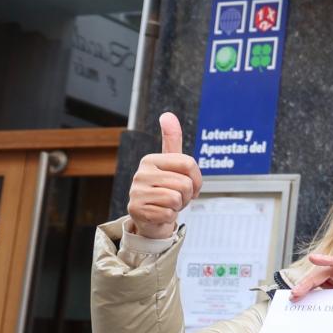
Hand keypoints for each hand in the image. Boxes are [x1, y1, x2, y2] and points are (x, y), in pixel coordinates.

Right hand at [128, 112, 202, 239]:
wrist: (151, 218)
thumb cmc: (165, 189)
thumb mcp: (172, 164)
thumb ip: (172, 139)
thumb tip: (167, 114)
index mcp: (150, 159)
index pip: (189, 163)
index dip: (197, 179)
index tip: (190, 185)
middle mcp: (140, 173)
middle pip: (184, 183)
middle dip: (187, 195)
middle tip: (176, 197)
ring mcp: (135, 192)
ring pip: (176, 198)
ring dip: (178, 206)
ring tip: (168, 204)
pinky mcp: (135, 210)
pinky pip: (168, 213)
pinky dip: (169, 217)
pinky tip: (160, 213)